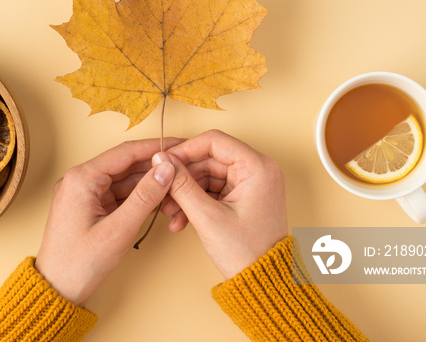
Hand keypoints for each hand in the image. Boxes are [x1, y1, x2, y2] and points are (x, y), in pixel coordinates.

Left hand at [35, 139, 177, 305]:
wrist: (56, 290)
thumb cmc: (79, 264)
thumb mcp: (119, 230)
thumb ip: (145, 196)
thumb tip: (166, 168)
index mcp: (81, 178)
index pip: (125, 152)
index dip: (156, 147)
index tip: (180, 144)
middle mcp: (79, 180)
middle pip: (125, 163)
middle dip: (154, 164)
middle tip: (183, 163)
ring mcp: (83, 193)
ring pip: (123, 179)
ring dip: (148, 181)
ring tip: (176, 181)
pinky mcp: (88, 206)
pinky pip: (118, 193)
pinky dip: (137, 195)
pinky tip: (158, 196)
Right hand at [157, 130, 287, 279]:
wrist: (263, 284)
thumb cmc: (247, 252)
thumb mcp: (207, 216)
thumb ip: (182, 185)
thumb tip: (162, 161)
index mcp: (257, 167)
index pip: (215, 141)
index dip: (185, 150)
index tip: (164, 162)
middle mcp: (258, 170)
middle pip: (209, 159)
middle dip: (183, 177)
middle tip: (162, 192)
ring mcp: (251, 184)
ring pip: (208, 176)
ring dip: (186, 192)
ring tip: (169, 213)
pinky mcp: (243, 197)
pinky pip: (213, 190)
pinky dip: (196, 202)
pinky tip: (180, 220)